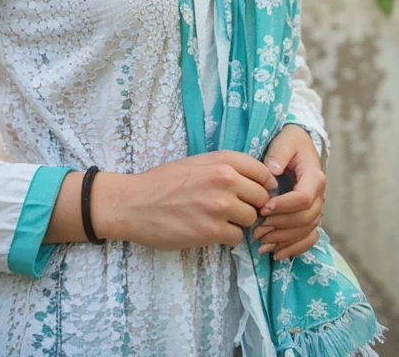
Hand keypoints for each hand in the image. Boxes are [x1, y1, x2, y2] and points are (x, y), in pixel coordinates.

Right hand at [96, 150, 277, 250]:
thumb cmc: (164, 181)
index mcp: (223, 160)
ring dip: (240, 222)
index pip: (263, 172)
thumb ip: (226, 168)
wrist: (135, 203)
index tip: (257, 192)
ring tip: (221, 221)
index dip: (264, 185)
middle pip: (262, 197)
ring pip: (251, 219)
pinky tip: (212, 232)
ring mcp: (220, 206)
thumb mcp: (198, 163)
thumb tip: (255, 181)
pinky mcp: (212, 231)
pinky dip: (228, 237)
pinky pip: (237, 237)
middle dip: (253, 205)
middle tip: (236, 210)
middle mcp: (226, 180)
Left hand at [252, 124, 325, 260]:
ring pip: (306, 231)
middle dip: (280, 226)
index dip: (283, 206)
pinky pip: (309, 238)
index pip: (303, 198)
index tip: (263, 208)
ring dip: (283, 239)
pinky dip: (294, 248)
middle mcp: (319, 196)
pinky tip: (276, 254)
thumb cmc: (290, 142)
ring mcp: (316, 208)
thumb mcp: (284, 141)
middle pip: (305, 218)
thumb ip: (278, 154)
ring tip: (260, 243)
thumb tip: (272, 172)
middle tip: (256, 229)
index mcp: (314, 177)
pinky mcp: (310, 217)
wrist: (298, 146)